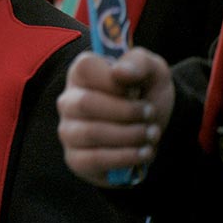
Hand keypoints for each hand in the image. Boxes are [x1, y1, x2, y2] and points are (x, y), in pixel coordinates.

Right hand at [56, 48, 174, 186]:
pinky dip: (125, 157)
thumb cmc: (146, 94)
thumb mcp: (153, 72)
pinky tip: (143, 152)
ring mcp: (69, 131)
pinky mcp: (76, 159)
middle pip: (85, 103)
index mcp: (81, 73)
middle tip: (150, 115)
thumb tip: (119, 72)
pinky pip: (95, 159)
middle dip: (127, 112)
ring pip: (91, 133)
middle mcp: (68, 101)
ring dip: (130, 135)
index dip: (115, 81)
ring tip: (151, 134)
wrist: (153, 130)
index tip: (137, 90)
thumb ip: (139, 62)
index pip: (85, 69)